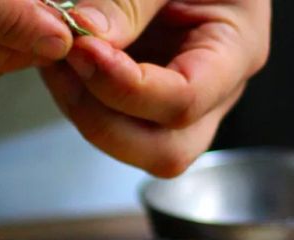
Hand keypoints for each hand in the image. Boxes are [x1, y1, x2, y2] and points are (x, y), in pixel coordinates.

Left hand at [41, 0, 270, 176]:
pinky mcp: (143, 104)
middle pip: (165, 151)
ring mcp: (176, 105)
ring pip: (131, 147)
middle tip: (66, 65)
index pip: (185, 100)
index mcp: (236, 49)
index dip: (127, 88)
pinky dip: (76, 98)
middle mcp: (213, 92)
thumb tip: (90, 34)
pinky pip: (108, 123)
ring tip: (57, 57)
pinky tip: (62, 63)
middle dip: (103, 120)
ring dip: (82, 110)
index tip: (83, 50)